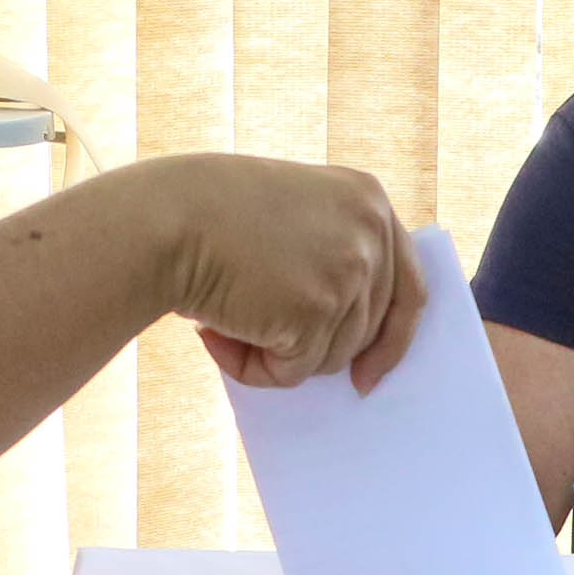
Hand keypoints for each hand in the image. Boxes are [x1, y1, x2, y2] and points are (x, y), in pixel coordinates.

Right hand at [144, 156, 423, 393]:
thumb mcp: (292, 215)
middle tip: (261, 348)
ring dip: (277, 355)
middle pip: (369, 331)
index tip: (371, 374)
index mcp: (369, 200)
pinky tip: (218, 332)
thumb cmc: (209, 219)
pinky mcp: (318, 309)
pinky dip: (254, 367)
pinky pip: (295, 371)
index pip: (409, 286)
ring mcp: (349, 270)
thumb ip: (330, 256)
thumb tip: (347, 343)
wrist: (164, 220)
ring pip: (331, 357)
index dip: (393, 337)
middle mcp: (371, 232)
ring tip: (226, 322)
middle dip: (316, 350)